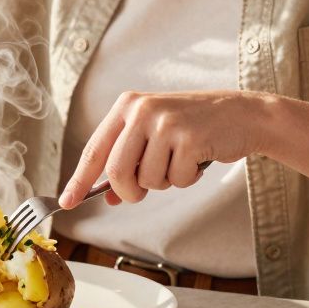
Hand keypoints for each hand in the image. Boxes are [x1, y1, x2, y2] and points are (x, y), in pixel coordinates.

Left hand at [58, 90, 263, 208]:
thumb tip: (106, 195)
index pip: (94, 149)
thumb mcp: (154, 135)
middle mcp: (142, 110)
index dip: (79, 180)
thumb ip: (128, 160)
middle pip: (117, 171)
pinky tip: (198, 159)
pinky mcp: (190, 138)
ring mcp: (166, 123)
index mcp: (127, 105)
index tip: (67, 201)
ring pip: (148, 180)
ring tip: (180, 161)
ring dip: (164, 181)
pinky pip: (177, 180)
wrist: (241, 114)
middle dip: (128, 191)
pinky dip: (187, 178)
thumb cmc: (194, 126)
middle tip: (141, 192)